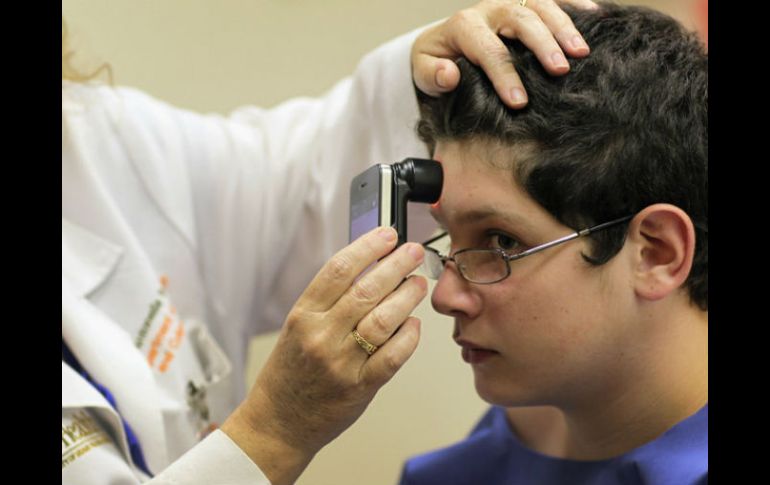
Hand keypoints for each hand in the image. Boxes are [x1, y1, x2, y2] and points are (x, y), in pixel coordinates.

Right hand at [222, 227, 426, 484]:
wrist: (278, 422)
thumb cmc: (290, 372)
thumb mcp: (298, 327)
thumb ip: (329, 301)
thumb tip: (369, 268)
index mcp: (303, 315)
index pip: (338, 269)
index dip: (367, 247)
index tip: (387, 234)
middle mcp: (320, 336)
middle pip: (365, 290)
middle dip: (395, 265)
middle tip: (412, 252)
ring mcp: (340, 363)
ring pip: (382, 320)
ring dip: (406, 297)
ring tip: (418, 284)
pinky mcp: (359, 388)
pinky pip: (392, 357)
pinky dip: (408, 337)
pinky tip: (414, 324)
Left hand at [411, 0, 598, 107]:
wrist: (441, 42)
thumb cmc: (436, 62)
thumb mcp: (424, 71)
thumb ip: (433, 75)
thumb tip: (449, 74)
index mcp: (464, 26)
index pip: (487, 49)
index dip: (504, 74)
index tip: (519, 102)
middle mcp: (490, 9)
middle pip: (520, 20)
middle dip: (541, 45)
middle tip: (560, 71)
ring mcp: (510, 3)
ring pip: (540, 6)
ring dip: (563, 27)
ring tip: (582, 52)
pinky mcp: (526, 4)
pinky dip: (575, 4)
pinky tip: (596, 16)